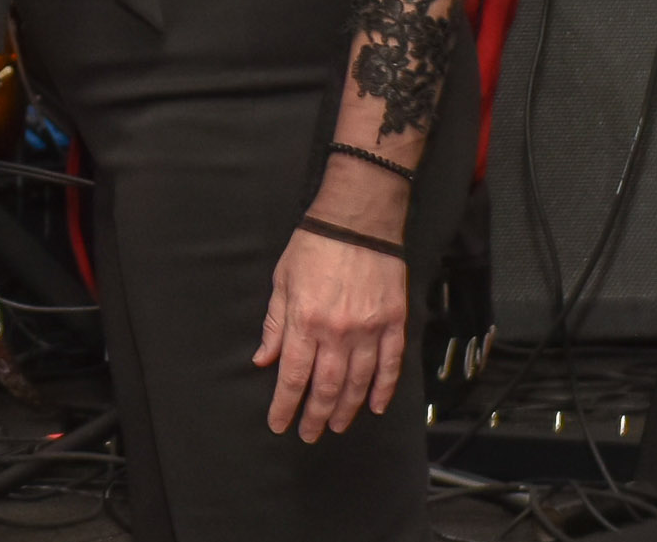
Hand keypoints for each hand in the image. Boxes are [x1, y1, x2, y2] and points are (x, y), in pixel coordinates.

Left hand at [254, 227, 407, 439]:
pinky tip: (376, 407)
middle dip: (315, 415)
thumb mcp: (282, 279)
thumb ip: (275, 323)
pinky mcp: (394, 325)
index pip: (293, 375)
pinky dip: (383, 390)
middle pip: (326, 387)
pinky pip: (390, 367)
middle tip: (309, 434)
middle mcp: (337, 332)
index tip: (279, 424)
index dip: (285, 405)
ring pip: (359, 383)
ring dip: (346, 409)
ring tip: (335, 425)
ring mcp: (369, 330)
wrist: (357, 221)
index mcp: (305, 320)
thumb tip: (263, 359)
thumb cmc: (313, 246)